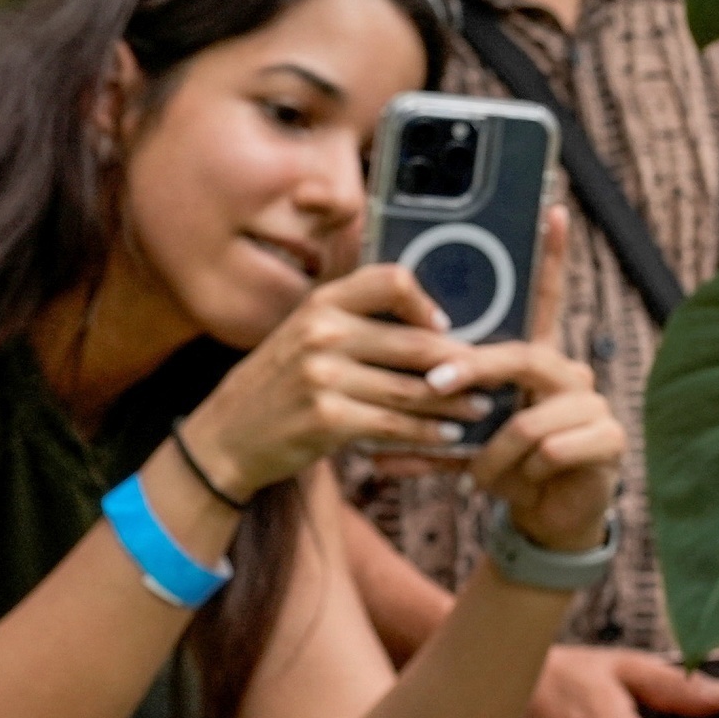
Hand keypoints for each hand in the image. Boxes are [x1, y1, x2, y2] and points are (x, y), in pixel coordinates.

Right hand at [186, 252, 500, 497]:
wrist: (226, 436)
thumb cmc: (278, 385)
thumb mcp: (305, 336)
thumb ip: (354, 323)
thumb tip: (429, 324)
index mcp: (321, 304)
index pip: (390, 281)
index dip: (427, 304)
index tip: (447, 329)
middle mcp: (323, 332)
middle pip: (415, 344)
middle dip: (462, 364)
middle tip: (492, 376)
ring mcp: (323, 376)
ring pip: (412, 389)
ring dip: (455, 402)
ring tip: (480, 408)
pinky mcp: (327, 418)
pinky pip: (395, 424)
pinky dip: (428, 432)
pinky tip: (449, 436)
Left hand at [443, 210, 626, 554]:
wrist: (549, 518)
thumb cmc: (507, 468)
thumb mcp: (463, 442)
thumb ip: (427, 434)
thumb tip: (369, 444)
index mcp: (537, 362)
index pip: (545, 301)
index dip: (551, 257)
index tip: (553, 210)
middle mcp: (569, 372)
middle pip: (523, 356)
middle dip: (475, 371)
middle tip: (436, 386)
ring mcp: (593, 404)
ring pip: (528, 419)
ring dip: (493, 455)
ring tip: (480, 476)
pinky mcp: (608, 439)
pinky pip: (550, 449)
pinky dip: (520, 474)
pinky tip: (518, 486)